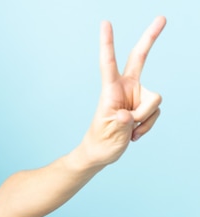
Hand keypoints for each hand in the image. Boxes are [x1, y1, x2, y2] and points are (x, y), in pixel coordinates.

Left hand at [82, 16, 165, 166]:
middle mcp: (125, 87)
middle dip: (150, 38)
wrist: (102, 152)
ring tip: (129, 130)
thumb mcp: (109, 132)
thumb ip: (121, 122)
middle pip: (140, 58)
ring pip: (155, 101)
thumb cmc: (101, 141)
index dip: (107, 43)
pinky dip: (147, 126)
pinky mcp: (144, 105)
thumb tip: (128, 116)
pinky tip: (134, 133)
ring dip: (145, 120)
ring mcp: (136, 95)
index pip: (108, 63)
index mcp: (110, 89)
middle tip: (162, 17)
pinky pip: (156, 113)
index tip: (105, 23)